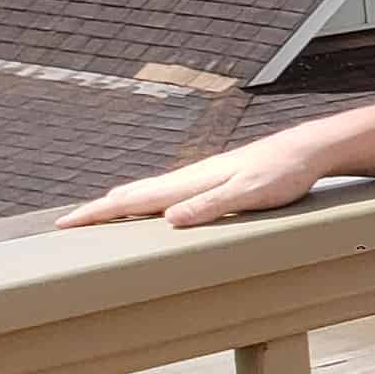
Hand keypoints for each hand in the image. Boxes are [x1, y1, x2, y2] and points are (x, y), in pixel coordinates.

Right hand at [55, 133, 333, 230]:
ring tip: (101, 213)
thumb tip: (169, 219)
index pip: (133, 201)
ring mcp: (202, 176)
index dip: (97, 214)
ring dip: (121, 203)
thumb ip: (211, 206)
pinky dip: (149, 199)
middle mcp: (190, 177)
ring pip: (150, 191)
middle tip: (69, 223)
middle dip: (99, 209)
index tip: (65, 224)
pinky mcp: (216, 178)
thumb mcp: (249, 194)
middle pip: (134, 194)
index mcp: (190, 183)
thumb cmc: (284, 174)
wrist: (309, 149)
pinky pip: (170, 191)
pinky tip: (157, 205)